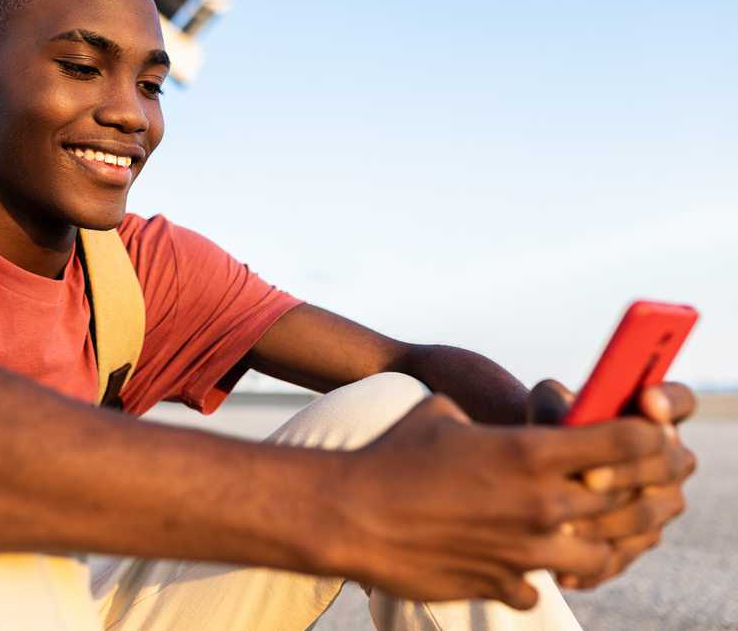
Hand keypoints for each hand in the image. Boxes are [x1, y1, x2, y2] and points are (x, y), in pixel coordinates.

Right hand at [324, 394, 672, 608]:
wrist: (349, 513)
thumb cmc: (391, 455)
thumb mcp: (442, 415)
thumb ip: (484, 422)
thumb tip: (489, 426)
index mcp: (529, 452)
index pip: (626, 442)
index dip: (647, 437)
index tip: (650, 438)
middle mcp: (539, 504)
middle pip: (628, 503)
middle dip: (646, 491)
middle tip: (640, 487)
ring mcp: (524, 551)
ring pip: (600, 556)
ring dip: (598, 542)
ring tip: (582, 532)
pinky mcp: (500, 583)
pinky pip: (539, 585)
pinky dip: (536, 573)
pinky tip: (517, 559)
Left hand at [526, 379, 697, 589]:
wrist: (528, 471)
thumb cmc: (542, 427)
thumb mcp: (544, 406)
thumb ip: (559, 404)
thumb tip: (568, 415)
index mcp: (652, 417)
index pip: (681, 401)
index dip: (671, 401)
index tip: (647, 400)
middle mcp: (669, 460)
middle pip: (668, 464)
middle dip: (628, 471)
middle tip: (588, 478)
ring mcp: (659, 503)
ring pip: (647, 517)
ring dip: (607, 521)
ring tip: (564, 524)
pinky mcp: (637, 541)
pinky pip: (626, 555)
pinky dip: (594, 564)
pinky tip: (563, 569)